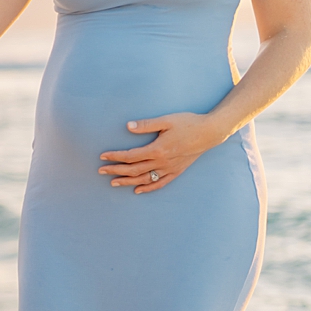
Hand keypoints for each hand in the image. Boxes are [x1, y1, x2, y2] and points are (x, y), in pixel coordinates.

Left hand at [99, 112, 227, 193]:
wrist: (210, 132)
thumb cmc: (188, 123)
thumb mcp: (166, 120)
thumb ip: (146, 124)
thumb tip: (128, 126)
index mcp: (157, 149)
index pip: (130, 156)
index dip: (115, 157)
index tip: (103, 156)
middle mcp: (162, 162)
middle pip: (134, 169)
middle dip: (116, 170)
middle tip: (100, 171)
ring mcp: (169, 168)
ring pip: (144, 179)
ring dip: (127, 181)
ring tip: (113, 183)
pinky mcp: (177, 171)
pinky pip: (160, 183)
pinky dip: (148, 188)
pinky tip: (137, 190)